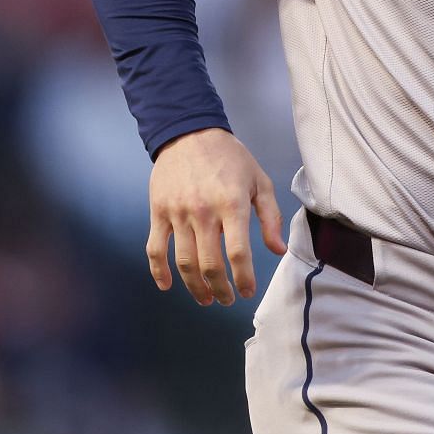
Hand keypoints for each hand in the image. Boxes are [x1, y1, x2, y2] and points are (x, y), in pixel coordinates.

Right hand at [146, 128, 285, 305]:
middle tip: (226, 300)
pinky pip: (154, 249)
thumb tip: (278, 250)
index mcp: (232, 204)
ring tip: (205, 298)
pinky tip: (167, 286)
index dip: (243, 278)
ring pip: (184, 262)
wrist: (189, 133)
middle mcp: (203, 212)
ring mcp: (177, 213)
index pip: (237, 253)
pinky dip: (158, 272)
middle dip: (220, 289)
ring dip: (194, 287)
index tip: (247, 292)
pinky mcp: (158, 212)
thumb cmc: (230, 158)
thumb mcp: (260, 181)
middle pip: (209, 264)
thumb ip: (270, 217)